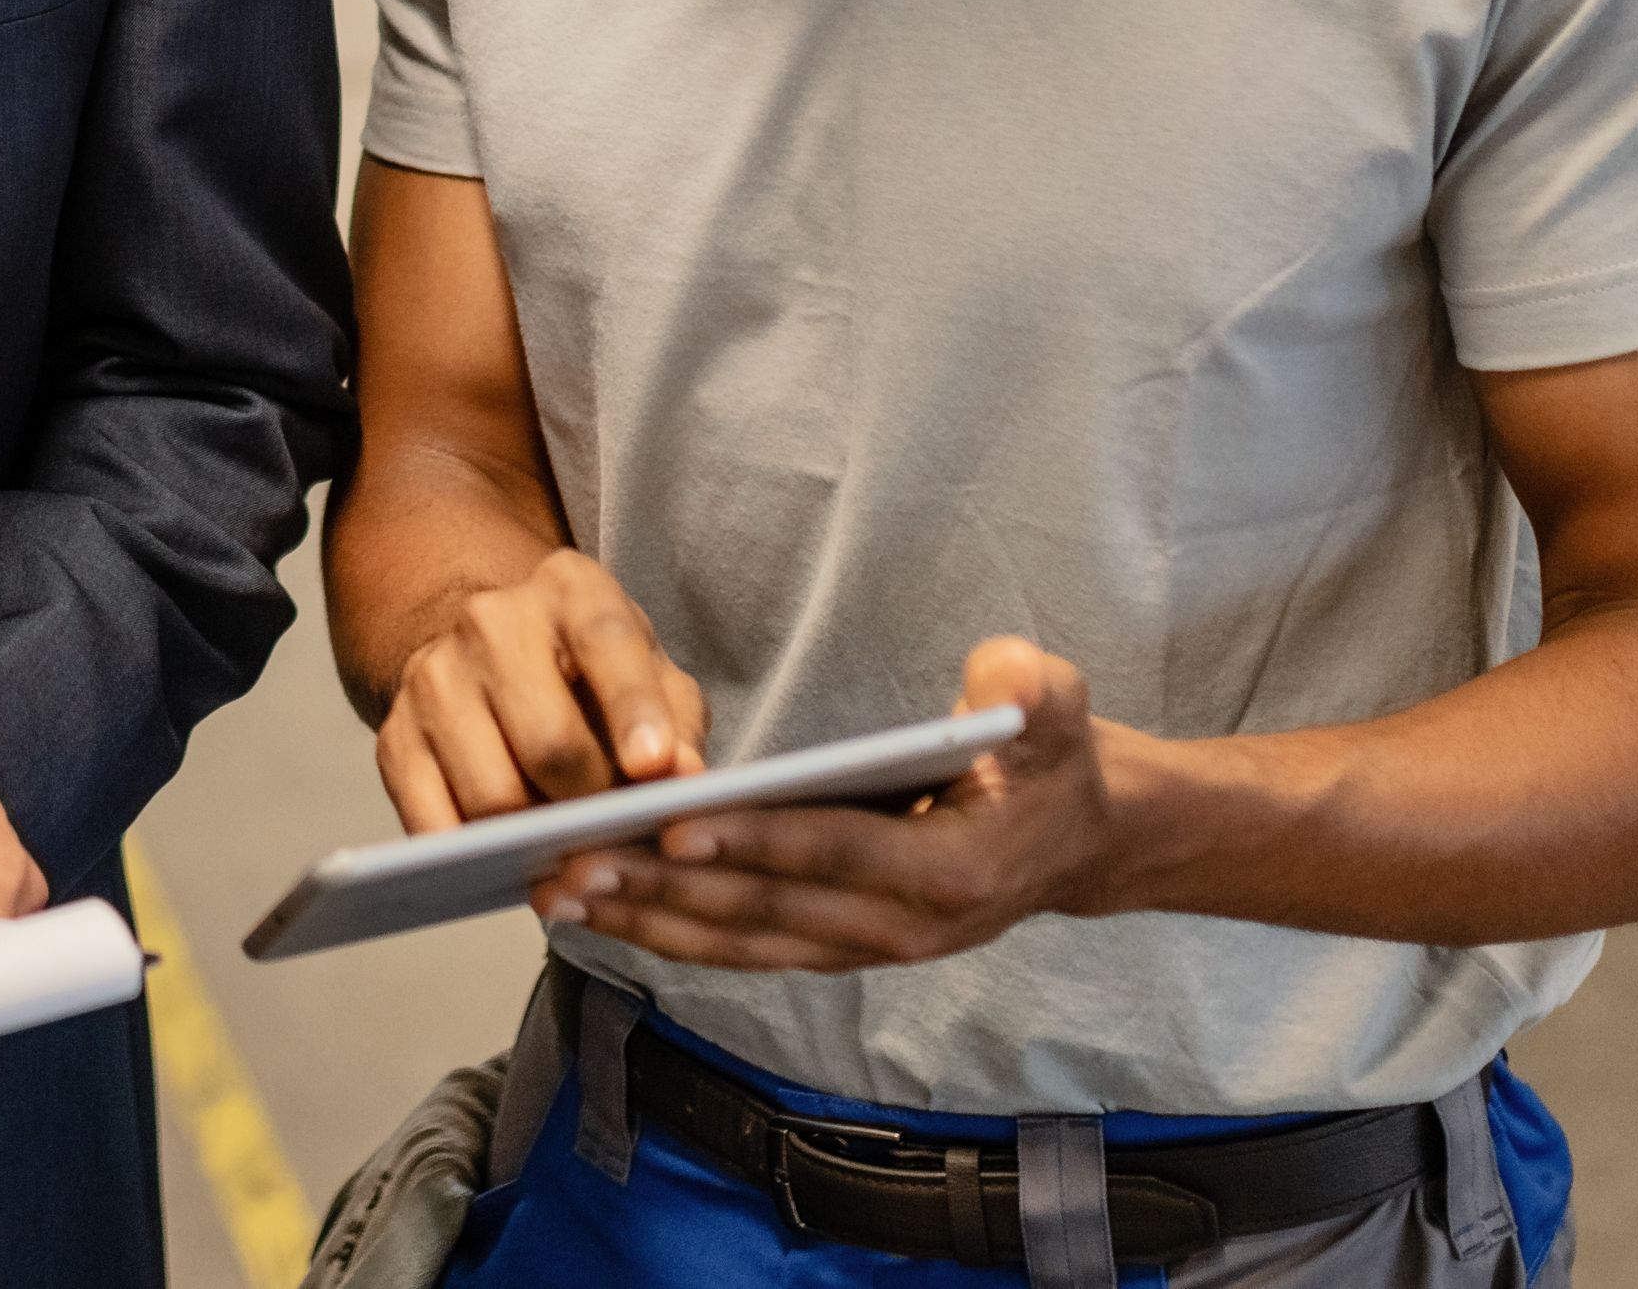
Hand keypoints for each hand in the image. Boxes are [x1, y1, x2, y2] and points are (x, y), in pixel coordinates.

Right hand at [371, 547, 712, 830]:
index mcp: (571, 590)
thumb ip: (678, 723)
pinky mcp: (394, 736)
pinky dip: (478, 857)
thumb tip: (686, 781)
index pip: (605, 642)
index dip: (632, 708)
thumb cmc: (590, 674)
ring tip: (568, 843)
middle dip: (592, 804)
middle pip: (548, 742)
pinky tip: (509, 858)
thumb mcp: (651, 674)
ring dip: (538, 839)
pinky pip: (434, 823)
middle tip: (615, 830)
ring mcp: (433, 678)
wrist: (488, 653)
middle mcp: (493, 622)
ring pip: (492, 797)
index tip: (654, 767)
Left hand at [539, 637, 1115, 972]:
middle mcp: (902, 929)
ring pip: (740, 942)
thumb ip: (1029, 688)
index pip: (835, 853)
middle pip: (764, 909)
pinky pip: (742, 950)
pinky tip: (602, 910)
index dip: (754, 840)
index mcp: (951, 870)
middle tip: (572, 861)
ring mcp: (865, 951)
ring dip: (646, 920)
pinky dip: (670, 934)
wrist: (1079, 840)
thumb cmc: (1051, 761)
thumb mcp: (1058, 707)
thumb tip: (996, 685)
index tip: (672, 823)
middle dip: (662, 887)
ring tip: (558, 892)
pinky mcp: (837, 952)